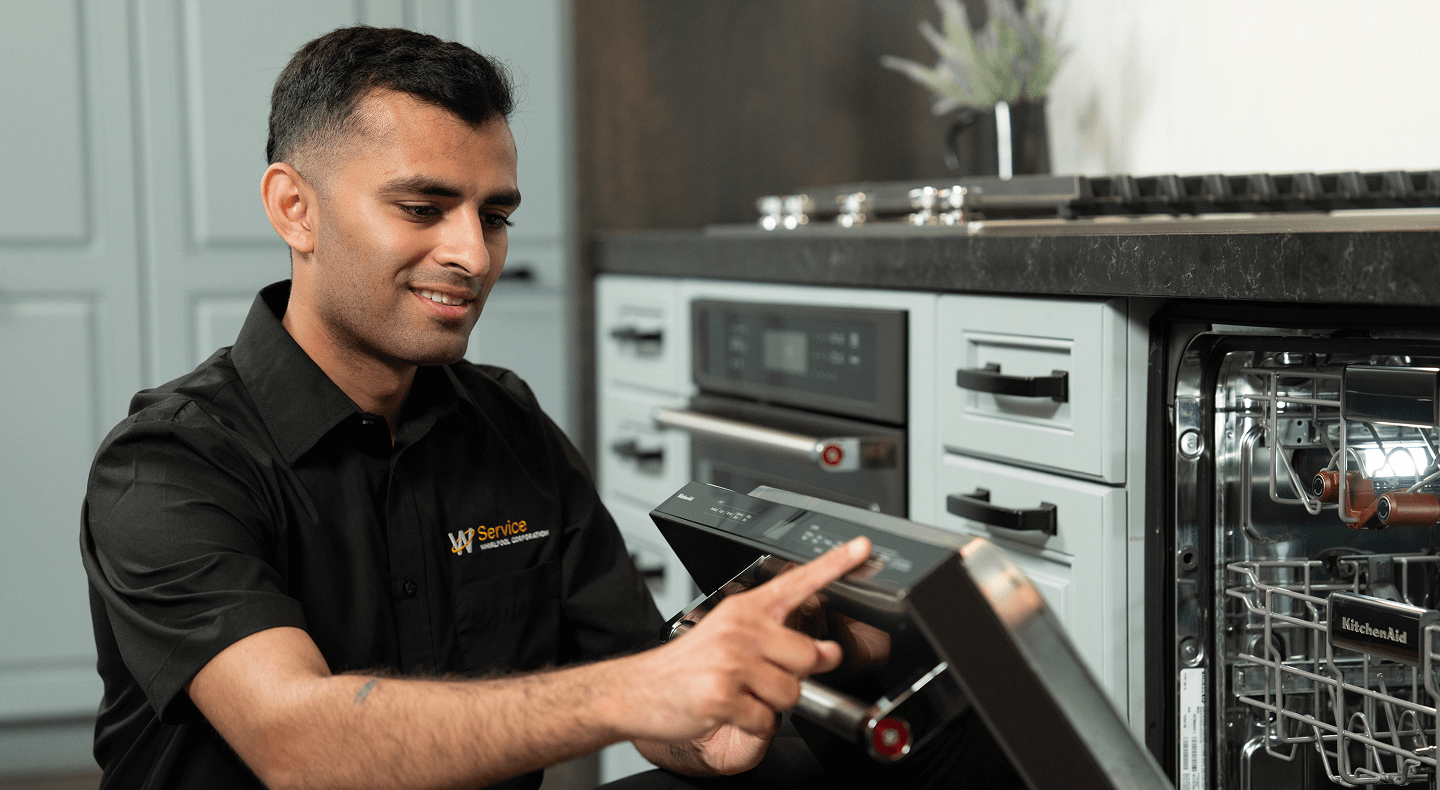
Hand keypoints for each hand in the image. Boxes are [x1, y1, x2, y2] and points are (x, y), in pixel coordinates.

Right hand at [616, 537, 871, 773]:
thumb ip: (779, 641)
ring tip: (741, 694)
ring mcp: (731, 662)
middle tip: (762, 677)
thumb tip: (828, 653)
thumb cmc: (687, 666)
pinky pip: (766, 721)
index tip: (861, 548)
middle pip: (808, 656)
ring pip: (791, 693)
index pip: (796, 582)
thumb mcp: (730, 638)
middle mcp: (740, 629)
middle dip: (795, 676)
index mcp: (745, 609)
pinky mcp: (723, 695)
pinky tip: (729, 711)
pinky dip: (752, 725)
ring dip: (771, 705)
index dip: (834, 565)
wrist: (638, 690)